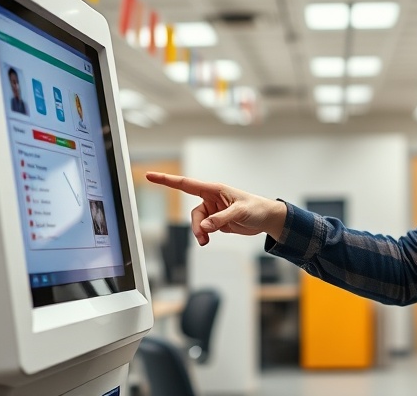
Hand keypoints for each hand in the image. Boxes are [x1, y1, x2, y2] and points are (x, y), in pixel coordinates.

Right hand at [145, 172, 286, 245]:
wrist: (266, 218)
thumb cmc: (256, 208)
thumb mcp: (240, 212)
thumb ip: (221, 219)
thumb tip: (205, 226)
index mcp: (214, 189)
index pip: (185, 184)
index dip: (167, 180)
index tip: (150, 176)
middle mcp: (211, 199)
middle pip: (193, 213)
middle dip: (195, 225)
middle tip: (203, 237)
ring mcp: (213, 211)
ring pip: (197, 223)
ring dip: (199, 232)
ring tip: (206, 241)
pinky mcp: (217, 221)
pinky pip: (203, 229)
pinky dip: (203, 235)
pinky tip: (207, 240)